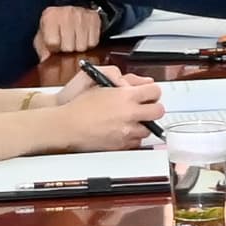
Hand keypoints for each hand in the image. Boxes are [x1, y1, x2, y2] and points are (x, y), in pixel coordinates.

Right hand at [7, 73, 159, 156]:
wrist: (67, 126)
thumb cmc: (79, 104)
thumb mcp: (100, 82)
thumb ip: (125, 80)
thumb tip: (142, 83)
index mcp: (126, 96)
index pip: (155, 91)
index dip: (153, 92)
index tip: (149, 93)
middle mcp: (129, 114)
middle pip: (158, 111)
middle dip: (153, 108)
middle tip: (145, 108)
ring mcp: (127, 131)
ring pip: (149, 129)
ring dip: (143, 124)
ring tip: (130, 120)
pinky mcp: (121, 145)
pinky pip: (136, 141)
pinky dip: (133, 136)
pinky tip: (122, 131)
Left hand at [30, 0, 109, 73]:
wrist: (69, 13)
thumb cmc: (54, 27)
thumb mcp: (42, 37)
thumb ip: (43, 50)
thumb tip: (46, 61)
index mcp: (50, 16)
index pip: (53, 43)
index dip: (54, 48)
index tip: (55, 44)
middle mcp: (66, 13)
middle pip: (68, 47)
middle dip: (67, 49)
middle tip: (66, 42)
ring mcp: (82, 15)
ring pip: (81, 46)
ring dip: (78, 47)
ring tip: (74, 40)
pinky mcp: (94, 19)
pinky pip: (92, 43)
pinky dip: (88, 43)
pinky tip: (83, 37)